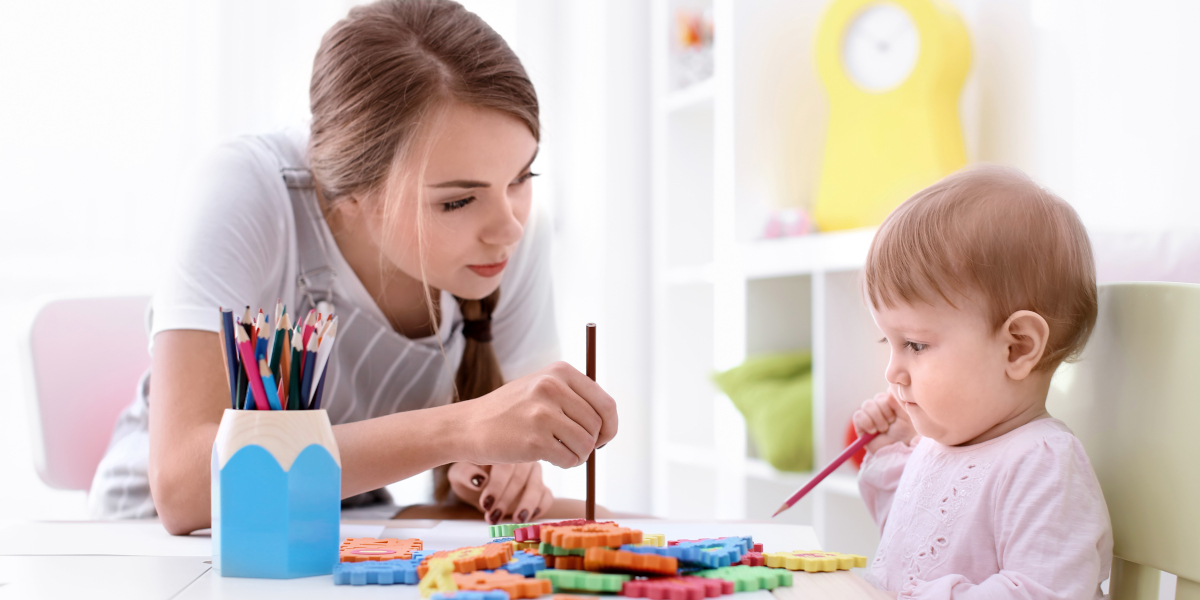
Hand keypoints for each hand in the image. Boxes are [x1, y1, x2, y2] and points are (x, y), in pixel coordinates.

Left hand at [448, 462, 554, 523]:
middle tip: (493, 517)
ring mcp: (534, 472)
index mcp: (503, 448)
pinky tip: (527, 517)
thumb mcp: (459, 474)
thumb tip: (479, 480)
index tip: (486, 504)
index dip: (497, 486)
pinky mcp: (541, 488)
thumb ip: (465, 474)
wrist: (476, 486)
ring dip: (525, 505)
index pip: (505, 465)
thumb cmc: (469, 475)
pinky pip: (547, 496)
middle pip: (521, 477)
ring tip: (515, 520)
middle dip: (507, 500)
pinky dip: (540, 507)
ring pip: (537, 487)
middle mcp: (523, 457)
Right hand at [453, 361, 616, 468]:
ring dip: (578, 455)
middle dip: (592, 443)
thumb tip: (610, 424)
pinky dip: (565, 463)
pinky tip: (548, 457)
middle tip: (574, 447)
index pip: (606, 404)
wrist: (470, 425)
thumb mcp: (543, 388)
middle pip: (597, 426)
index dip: (610, 426)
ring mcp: (543, 413)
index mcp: (560, 371)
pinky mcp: (535, 440)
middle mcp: (552, 387)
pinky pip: (569, 459)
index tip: (602, 438)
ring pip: (586, 445)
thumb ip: (576, 398)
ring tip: (560, 451)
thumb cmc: (512, 411)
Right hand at [852, 391, 918, 452]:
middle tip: (891, 423)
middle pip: (878, 398)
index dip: (891, 403)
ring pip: (867, 405)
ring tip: (883, 429)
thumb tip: (889, 389)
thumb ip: (898, 401)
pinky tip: (873, 431)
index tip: (897, 414)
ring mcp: (869, 413)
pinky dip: (867, 423)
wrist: (894, 449)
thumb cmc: (904, 434)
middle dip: (886, 413)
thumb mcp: (906, 416)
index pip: (887, 392)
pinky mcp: (860, 422)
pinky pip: (858, 415)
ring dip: (877, 419)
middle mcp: (880, 406)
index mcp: (891, 402)